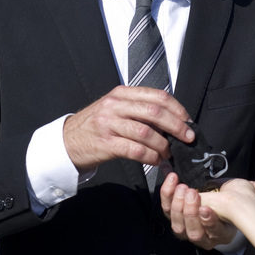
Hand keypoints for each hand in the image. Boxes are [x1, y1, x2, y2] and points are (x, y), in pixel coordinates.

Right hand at [63, 86, 193, 171]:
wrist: (66, 141)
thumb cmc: (96, 126)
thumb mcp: (115, 108)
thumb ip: (138, 108)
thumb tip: (172, 119)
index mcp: (122, 93)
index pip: (157, 96)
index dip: (177, 109)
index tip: (188, 121)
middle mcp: (115, 105)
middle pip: (155, 112)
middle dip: (177, 126)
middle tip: (188, 138)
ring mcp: (109, 124)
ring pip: (146, 132)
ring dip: (164, 145)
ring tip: (169, 153)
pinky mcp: (105, 144)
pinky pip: (135, 150)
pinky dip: (150, 156)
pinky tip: (156, 160)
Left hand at [160, 174, 254, 249]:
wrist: (218, 201)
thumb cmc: (232, 201)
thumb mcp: (245, 195)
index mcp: (221, 234)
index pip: (214, 232)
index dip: (209, 222)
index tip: (206, 209)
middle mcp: (203, 237)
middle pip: (192, 232)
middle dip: (190, 212)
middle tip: (192, 192)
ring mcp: (186, 230)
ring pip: (177, 225)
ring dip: (177, 206)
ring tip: (181, 188)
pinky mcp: (173, 218)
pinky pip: (166, 211)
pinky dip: (166, 196)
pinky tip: (172, 181)